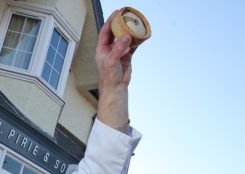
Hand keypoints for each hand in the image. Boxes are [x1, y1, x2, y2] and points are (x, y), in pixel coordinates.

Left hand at [95, 9, 134, 132]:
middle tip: (126, 15)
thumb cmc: (108, 77)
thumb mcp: (111, 61)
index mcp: (102, 49)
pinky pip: (132, 46)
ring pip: (125, 39)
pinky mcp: (126, 57)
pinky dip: (137, 41)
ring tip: (135, 23)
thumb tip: (126, 36)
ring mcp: (118, 52)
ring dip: (130, 31)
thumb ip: (118, 48)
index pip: (105, 32)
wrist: (116, 88)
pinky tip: (142, 36)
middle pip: (115, 33)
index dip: (110, 22)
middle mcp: (109, 49)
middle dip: (120, 24)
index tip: (116, 13)